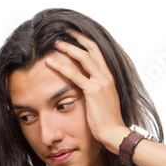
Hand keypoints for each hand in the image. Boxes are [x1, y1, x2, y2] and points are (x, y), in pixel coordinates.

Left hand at [45, 29, 128, 154]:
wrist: (115, 134)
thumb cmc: (108, 123)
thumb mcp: (103, 103)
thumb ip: (96, 92)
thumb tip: (87, 90)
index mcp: (109, 78)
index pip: (98, 53)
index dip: (86, 42)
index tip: (75, 36)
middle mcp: (106, 76)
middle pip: (92, 49)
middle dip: (78, 37)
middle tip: (65, 30)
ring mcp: (101, 82)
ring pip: (83, 57)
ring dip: (68, 48)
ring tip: (55, 43)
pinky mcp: (93, 91)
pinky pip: (75, 75)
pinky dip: (61, 67)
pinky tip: (50, 63)